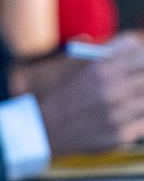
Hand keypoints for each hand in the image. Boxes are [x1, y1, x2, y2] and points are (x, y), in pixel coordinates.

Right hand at [15, 46, 143, 155]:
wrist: (46, 128)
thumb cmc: (65, 94)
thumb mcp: (80, 66)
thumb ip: (110, 53)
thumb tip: (138, 46)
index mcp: (100, 69)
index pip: (140, 54)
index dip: (141, 57)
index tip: (138, 62)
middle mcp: (111, 90)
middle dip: (141, 77)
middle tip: (136, 81)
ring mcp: (118, 114)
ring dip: (140, 98)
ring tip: (130, 98)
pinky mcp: (122, 135)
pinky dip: (138, 118)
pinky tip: (125, 115)